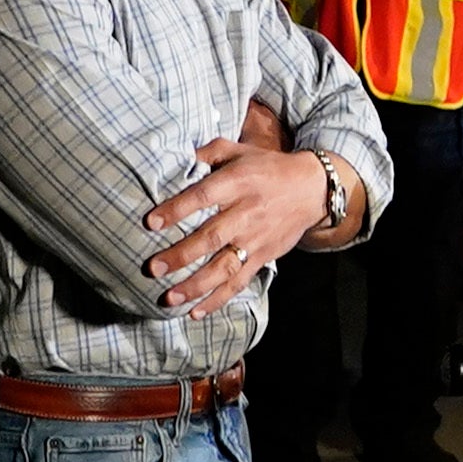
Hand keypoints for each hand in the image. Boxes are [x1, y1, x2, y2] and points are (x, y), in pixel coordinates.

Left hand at [143, 135, 315, 312]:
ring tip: (170, 297)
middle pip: (211, 238)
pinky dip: (218, 298)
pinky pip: (239, 281)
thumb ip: (206, 153)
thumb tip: (174, 159)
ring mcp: (255, 239)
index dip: (176, 210)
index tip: (151, 222)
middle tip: (153, 268)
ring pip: (224, 267)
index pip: (203, 197)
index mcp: (237, 183)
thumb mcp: (237, 150)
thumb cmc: (266, 168)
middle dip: (181, 255)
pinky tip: (196, 311)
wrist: (312, 189)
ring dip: (196, 285)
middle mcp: (246, 213)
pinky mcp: (263, 257)